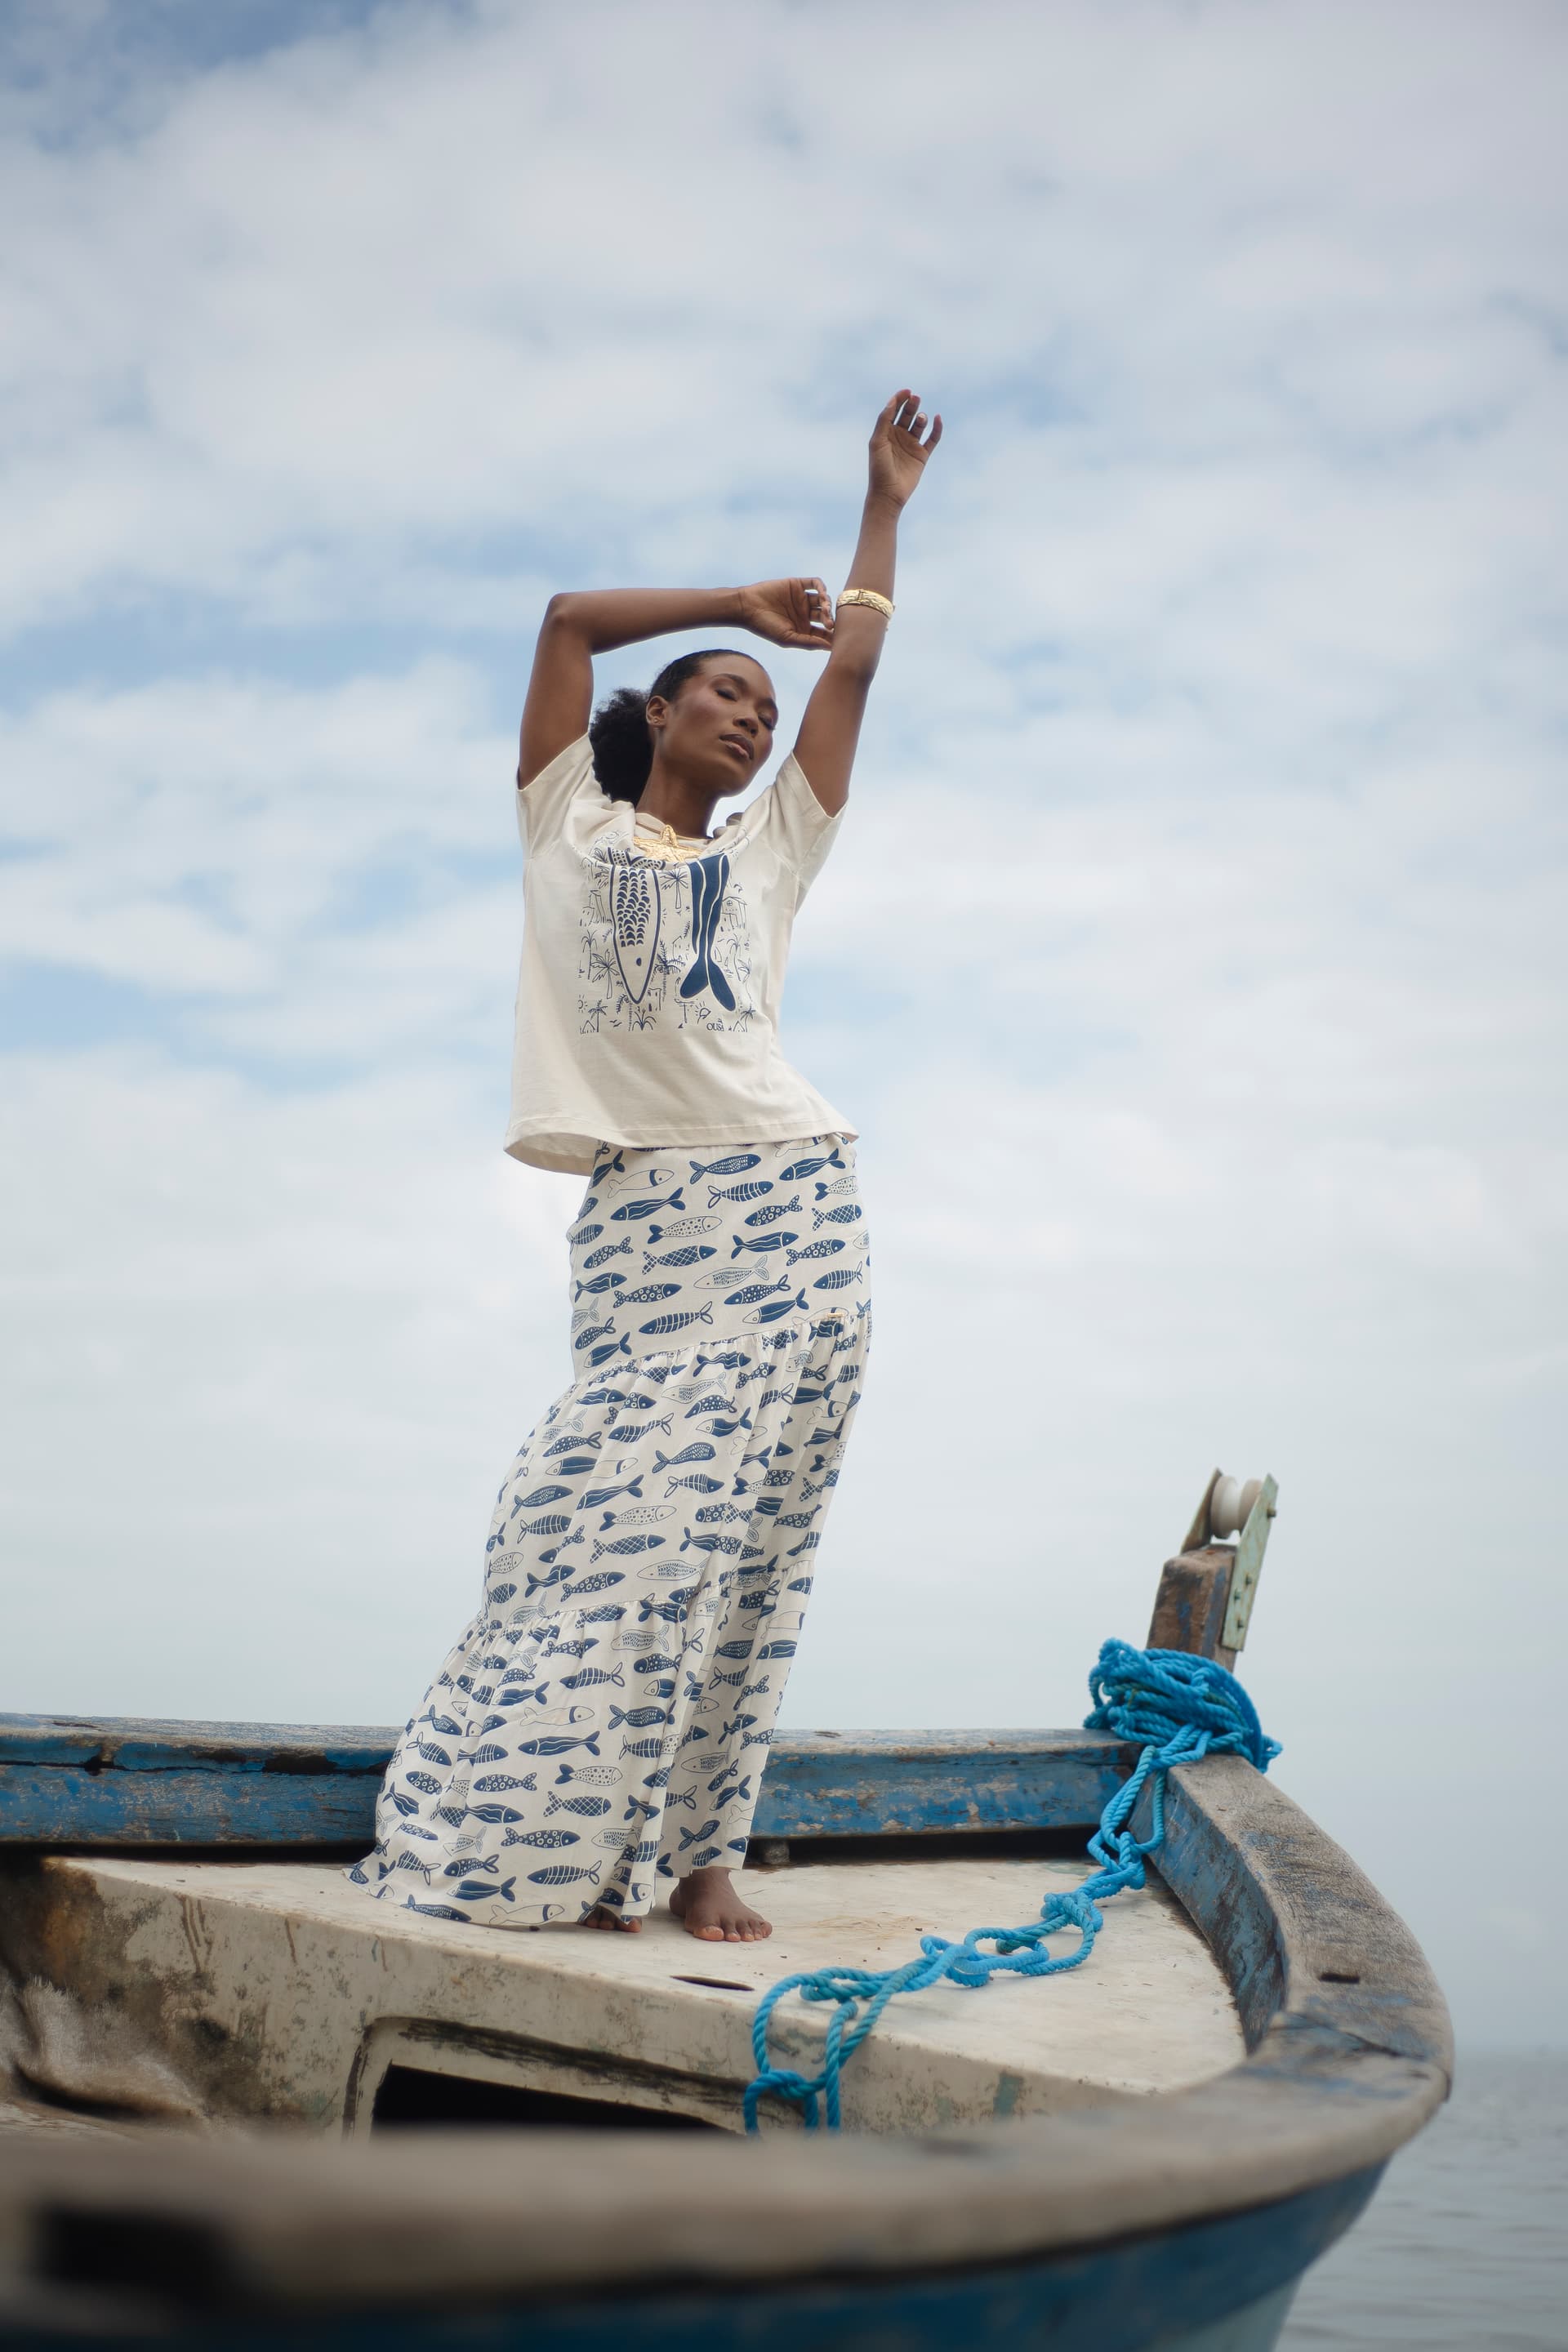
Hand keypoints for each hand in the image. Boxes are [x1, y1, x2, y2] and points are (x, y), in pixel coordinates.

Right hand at [737, 576, 834, 651]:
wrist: (747, 607)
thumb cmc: (765, 627)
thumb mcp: (788, 638)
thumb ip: (808, 642)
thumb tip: (829, 648)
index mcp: (803, 629)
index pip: (823, 633)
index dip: (832, 635)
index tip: (838, 639)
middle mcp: (805, 614)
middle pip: (825, 616)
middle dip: (830, 620)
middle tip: (829, 625)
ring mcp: (802, 599)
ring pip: (822, 600)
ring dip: (827, 604)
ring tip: (825, 610)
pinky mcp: (797, 585)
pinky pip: (815, 583)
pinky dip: (822, 587)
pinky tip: (822, 594)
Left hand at [867, 388, 942, 507]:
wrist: (888, 493)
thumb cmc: (879, 468)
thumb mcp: (877, 442)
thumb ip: (883, 421)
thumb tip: (891, 402)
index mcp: (886, 432)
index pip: (894, 410)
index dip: (900, 399)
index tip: (907, 391)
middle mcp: (899, 436)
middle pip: (908, 415)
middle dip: (912, 405)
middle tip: (915, 399)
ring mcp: (911, 445)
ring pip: (920, 425)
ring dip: (921, 418)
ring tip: (921, 418)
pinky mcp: (922, 455)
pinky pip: (933, 438)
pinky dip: (937, 428)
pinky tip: (938, 419)